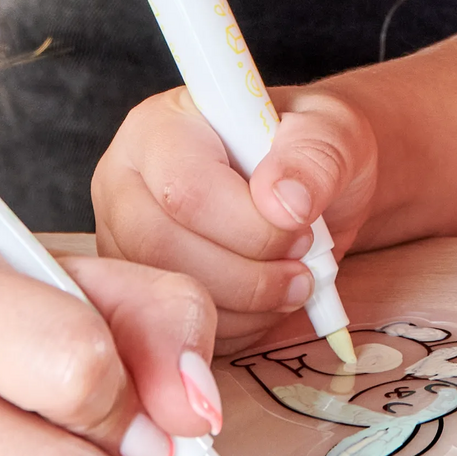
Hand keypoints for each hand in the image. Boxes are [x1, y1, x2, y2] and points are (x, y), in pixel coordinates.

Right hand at [93, 84, 379, 353]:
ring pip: (167, 293)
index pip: (183, 188)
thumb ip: (315, 154)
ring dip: (247, 304)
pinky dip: (236, 328)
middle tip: (303, 266)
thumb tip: (284, 201)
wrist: (309, 188)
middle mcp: (124, 181)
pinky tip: (268, 301)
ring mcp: (122, 239)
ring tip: (295, 280)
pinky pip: (177, 327)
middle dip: (248, 274)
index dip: (248, 224)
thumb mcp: (333, 130)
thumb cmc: (311, 151)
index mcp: (160, 127)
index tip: (301, 226)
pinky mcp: (139, 288)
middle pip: (162, 247)